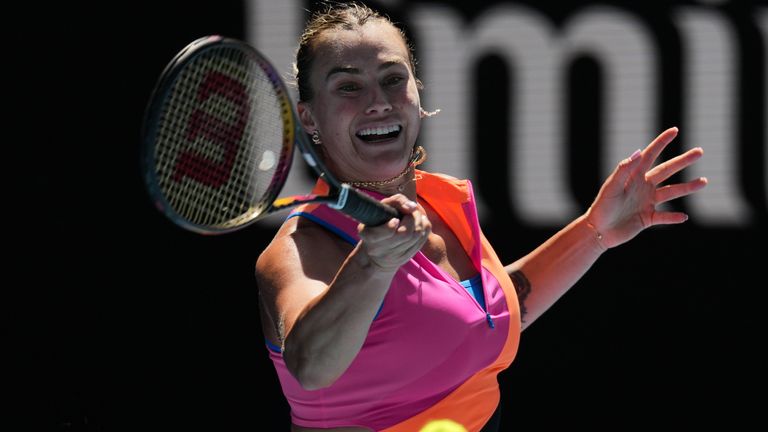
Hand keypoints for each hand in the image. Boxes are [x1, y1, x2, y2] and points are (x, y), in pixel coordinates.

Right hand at [357, 194, 430, 270]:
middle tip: (410, 211)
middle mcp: (380, 249)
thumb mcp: (381, 208)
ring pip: (416, 236)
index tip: (394, 220)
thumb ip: (396, 202)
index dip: (390, 227)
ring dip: (419, 221)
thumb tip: (413, 207)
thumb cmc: (379, 221)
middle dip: (412, 218)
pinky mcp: (406, 258)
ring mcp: (394, 256)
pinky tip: (420, 222)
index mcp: (369, 236)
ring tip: (415, 215)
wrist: (376, 249)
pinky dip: (424, 228)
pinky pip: (422, 241)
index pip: (382, 234)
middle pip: (405, 234)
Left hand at [586, 127, 707, 248]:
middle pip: (667, 170)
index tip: (674, 130)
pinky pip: (664, 217)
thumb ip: (624, 170)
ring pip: (671, 192)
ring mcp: (646, 202)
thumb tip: (638, 152)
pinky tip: (684, 216)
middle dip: (683, 161)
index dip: (661, 142)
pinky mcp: (647, 218)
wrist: (598, 231)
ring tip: (703, 182)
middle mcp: (643, 187)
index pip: (650, 155)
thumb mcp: (611, 187)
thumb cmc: (602, 207)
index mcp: (634, 176)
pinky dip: (674, 217)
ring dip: (687, 187)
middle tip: (699, 151)